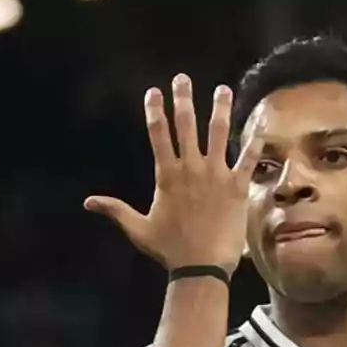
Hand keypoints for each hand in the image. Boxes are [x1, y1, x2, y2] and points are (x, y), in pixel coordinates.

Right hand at [84, 74, 263, 274]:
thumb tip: (88, 203)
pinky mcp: (237, 187)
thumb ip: (115, 210)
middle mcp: (191, 169)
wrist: (202, 267)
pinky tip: (259, 124)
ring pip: (218, 133)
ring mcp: (216, 176)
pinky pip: (247, 158)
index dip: (154, 110)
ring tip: (221, 89)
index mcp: (167, 176)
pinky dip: (254, 141)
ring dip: (220, 108)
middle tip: (181, 79)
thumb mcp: (138, 229)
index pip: (158, 135)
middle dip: (182, 99)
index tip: (154, 92)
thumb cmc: (169, 250)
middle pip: (186, 125)